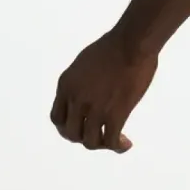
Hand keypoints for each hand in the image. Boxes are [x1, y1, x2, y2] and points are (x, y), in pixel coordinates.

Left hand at [50, 31, 157, 152]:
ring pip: (90, 141)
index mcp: (66, 85)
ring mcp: (94, 109)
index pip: (57, 118)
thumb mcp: (85, 62)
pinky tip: (125, 144)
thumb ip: (81, 81)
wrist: (132, 43)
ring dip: (101, 144)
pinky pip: (111, 140)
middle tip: (98, 134)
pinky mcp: (114, 114)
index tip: (80, 127)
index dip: (67, 127)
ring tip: (114, 140)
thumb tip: (87, 93)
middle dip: (84, 137)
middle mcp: (76, 100)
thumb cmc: (114, 45)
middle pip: (71, 133)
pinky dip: (117, 146)